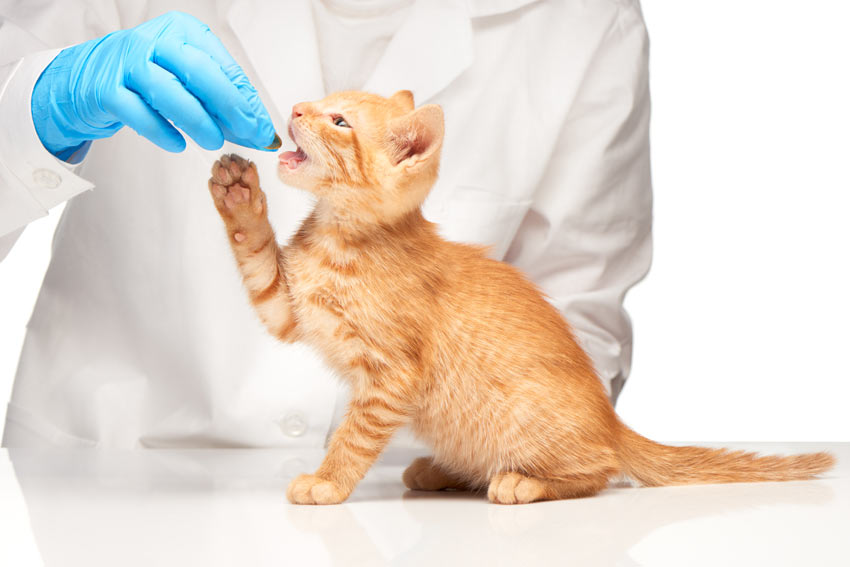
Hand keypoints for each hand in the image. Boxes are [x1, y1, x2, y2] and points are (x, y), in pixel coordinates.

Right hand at [30, 11, 279, 160]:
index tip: (262, 129)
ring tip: (214, 142)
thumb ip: (221, 100)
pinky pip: (138, 113)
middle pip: (200, 72)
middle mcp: (154, 41)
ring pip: (169, 91)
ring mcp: (127, 63)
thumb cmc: (147, 78)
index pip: (223, 66)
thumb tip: (259, 130)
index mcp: (182, 33)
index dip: (246, 101)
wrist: (87, 78)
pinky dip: (162, 131)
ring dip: (198, 120)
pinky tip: (178, 144)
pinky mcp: (105, 89)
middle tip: (249, 135)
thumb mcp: (186, 78)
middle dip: (230, 107)